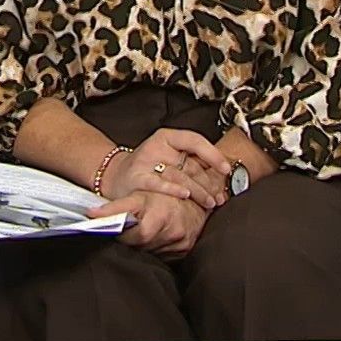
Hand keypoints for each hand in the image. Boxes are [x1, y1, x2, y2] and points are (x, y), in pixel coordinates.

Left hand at [89, 189, 208, 257]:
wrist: (192, 195)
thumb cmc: (160, 194)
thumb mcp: (137, 196)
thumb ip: (114, 207)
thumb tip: (91, 214)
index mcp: (160, 215)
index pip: (136, 236)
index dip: (125, 235)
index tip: (119, 230)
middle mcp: (173, 230)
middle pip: (143, 246)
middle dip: (134, 240)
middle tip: (131, 229)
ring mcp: (181, 241)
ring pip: (152, 252)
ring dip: (145, 245)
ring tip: (145, 230)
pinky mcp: (186, 249)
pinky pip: (164, 255)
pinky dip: (157, 248)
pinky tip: (156, 237)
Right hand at [102, 129, 230, 210]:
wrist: (114, 177)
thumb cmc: (148, 168)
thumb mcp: (168, 157)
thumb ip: (191, 161)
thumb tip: (222, 175)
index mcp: (166, 137)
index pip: (194, 140)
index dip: (213, 154)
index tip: (226, 169)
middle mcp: (156, 147)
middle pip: (190, 164)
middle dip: (208, 183)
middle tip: (219, 197)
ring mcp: (145, 162)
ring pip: (179, 175)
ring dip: (197, 192)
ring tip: (209, 203)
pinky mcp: (137, 178)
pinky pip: (158, 184)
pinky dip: (173, 189)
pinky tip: (184, 196)